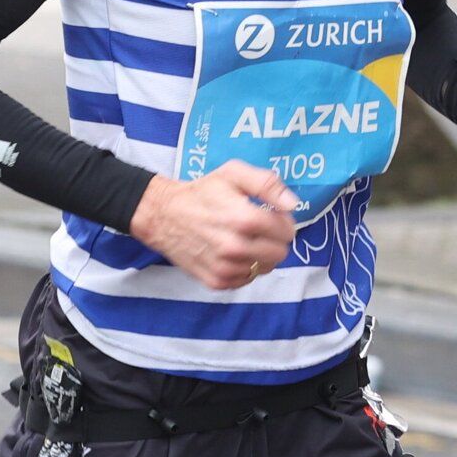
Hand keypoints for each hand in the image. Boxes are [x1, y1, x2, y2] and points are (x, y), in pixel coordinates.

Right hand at [128, 161, 298, 289]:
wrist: (164, 216)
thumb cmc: (202, 192)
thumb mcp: (233, 174)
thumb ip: (266, 184)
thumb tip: (292, 205)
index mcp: (244, 218)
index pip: (286, 231)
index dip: (283, 221)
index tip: (271, 215)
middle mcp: (235, 247)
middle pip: (280, 253)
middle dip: (274, 240)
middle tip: (259, 229)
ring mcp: (225, 268)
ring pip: (265, 268)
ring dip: (260, 255)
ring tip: (244, 239)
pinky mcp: (216, 282)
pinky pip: (246, 279)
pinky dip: (244, 267)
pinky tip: (232, 253)